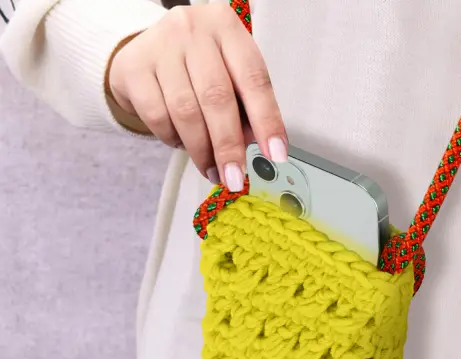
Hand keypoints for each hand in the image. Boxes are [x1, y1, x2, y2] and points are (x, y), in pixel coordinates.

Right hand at [107, 4, 286, 188]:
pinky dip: (173, 139)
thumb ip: (245, 107)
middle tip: (234, 177)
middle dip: (228, 146)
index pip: (254, 79)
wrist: (145, 52)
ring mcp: (160, 46)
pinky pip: (157, 116)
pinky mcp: (133, 68)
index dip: (267, 120)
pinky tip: (181, 143)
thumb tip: (255, 146)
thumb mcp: (229, 76)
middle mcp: (193, 29)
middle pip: (216, 98)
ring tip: (212, 171)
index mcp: (227, 28)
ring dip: (201, 151)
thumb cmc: (198, 68)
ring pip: (185, 112)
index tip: (275, 153)